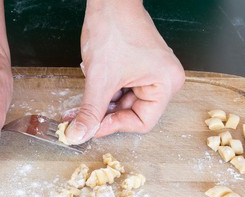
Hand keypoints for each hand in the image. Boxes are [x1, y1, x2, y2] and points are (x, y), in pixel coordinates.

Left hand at [64, 0, 184, 144]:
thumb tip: (79, 135)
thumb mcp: (99, 78)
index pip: (142, 122)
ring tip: (82, 99)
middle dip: (105, 114)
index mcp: (166, 84)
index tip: (92, 128)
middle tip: (82, 118)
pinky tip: (93, 83)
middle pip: (133, 112)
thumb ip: (90, 111)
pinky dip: (105, 91)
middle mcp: (164, 80)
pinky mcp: (140, 68)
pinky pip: (123, 89)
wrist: (108, 0)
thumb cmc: (113, 28)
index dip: (115, 127)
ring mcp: (152, 73)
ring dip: (102, 103)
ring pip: (124, 102)